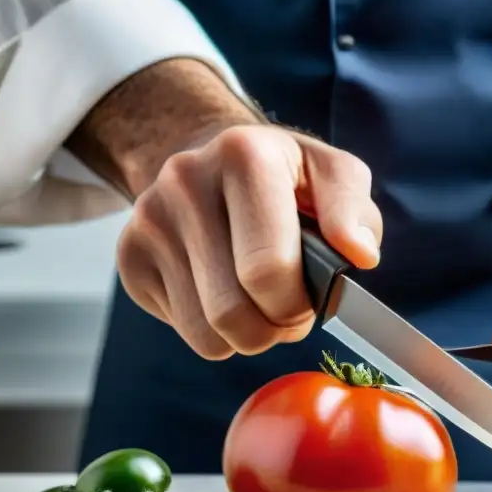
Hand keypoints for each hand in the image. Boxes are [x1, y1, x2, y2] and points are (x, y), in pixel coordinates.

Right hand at [116, 124, 382, 358]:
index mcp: (243, 156)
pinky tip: (226, 292)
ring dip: (246, 336)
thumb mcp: (331, 174)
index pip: (266, 271)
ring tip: (261, 304)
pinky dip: (215, 330)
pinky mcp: (130, 257)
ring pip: (206, 334)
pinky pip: (184, 331)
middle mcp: (185, 182)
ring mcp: (149, 221)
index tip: (309, 296)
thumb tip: (360, 255)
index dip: (297, 304)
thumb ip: (353, 211)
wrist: (209, 159)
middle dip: (274, 327)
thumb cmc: (283, 177)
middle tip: (289, 309)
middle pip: (232, 313)